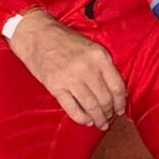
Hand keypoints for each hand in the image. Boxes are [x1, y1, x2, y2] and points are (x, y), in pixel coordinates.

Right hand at [8, 9, 125, 129]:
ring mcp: (71, 78)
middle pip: (105, 99)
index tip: (121, 110)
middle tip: (109, 118)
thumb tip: (116, 90)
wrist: (37, 35)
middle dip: (109, 112)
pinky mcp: (56, 87)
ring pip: (91, 106)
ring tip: (100, 123)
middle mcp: (87, 68)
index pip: (117, 86)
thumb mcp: (92, 47)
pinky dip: (82, 118)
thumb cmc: (65, 41)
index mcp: (99, 57)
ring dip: (98, 118)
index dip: (120, 102)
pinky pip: (73, 109)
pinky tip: (87, 121)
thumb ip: (104, 65)